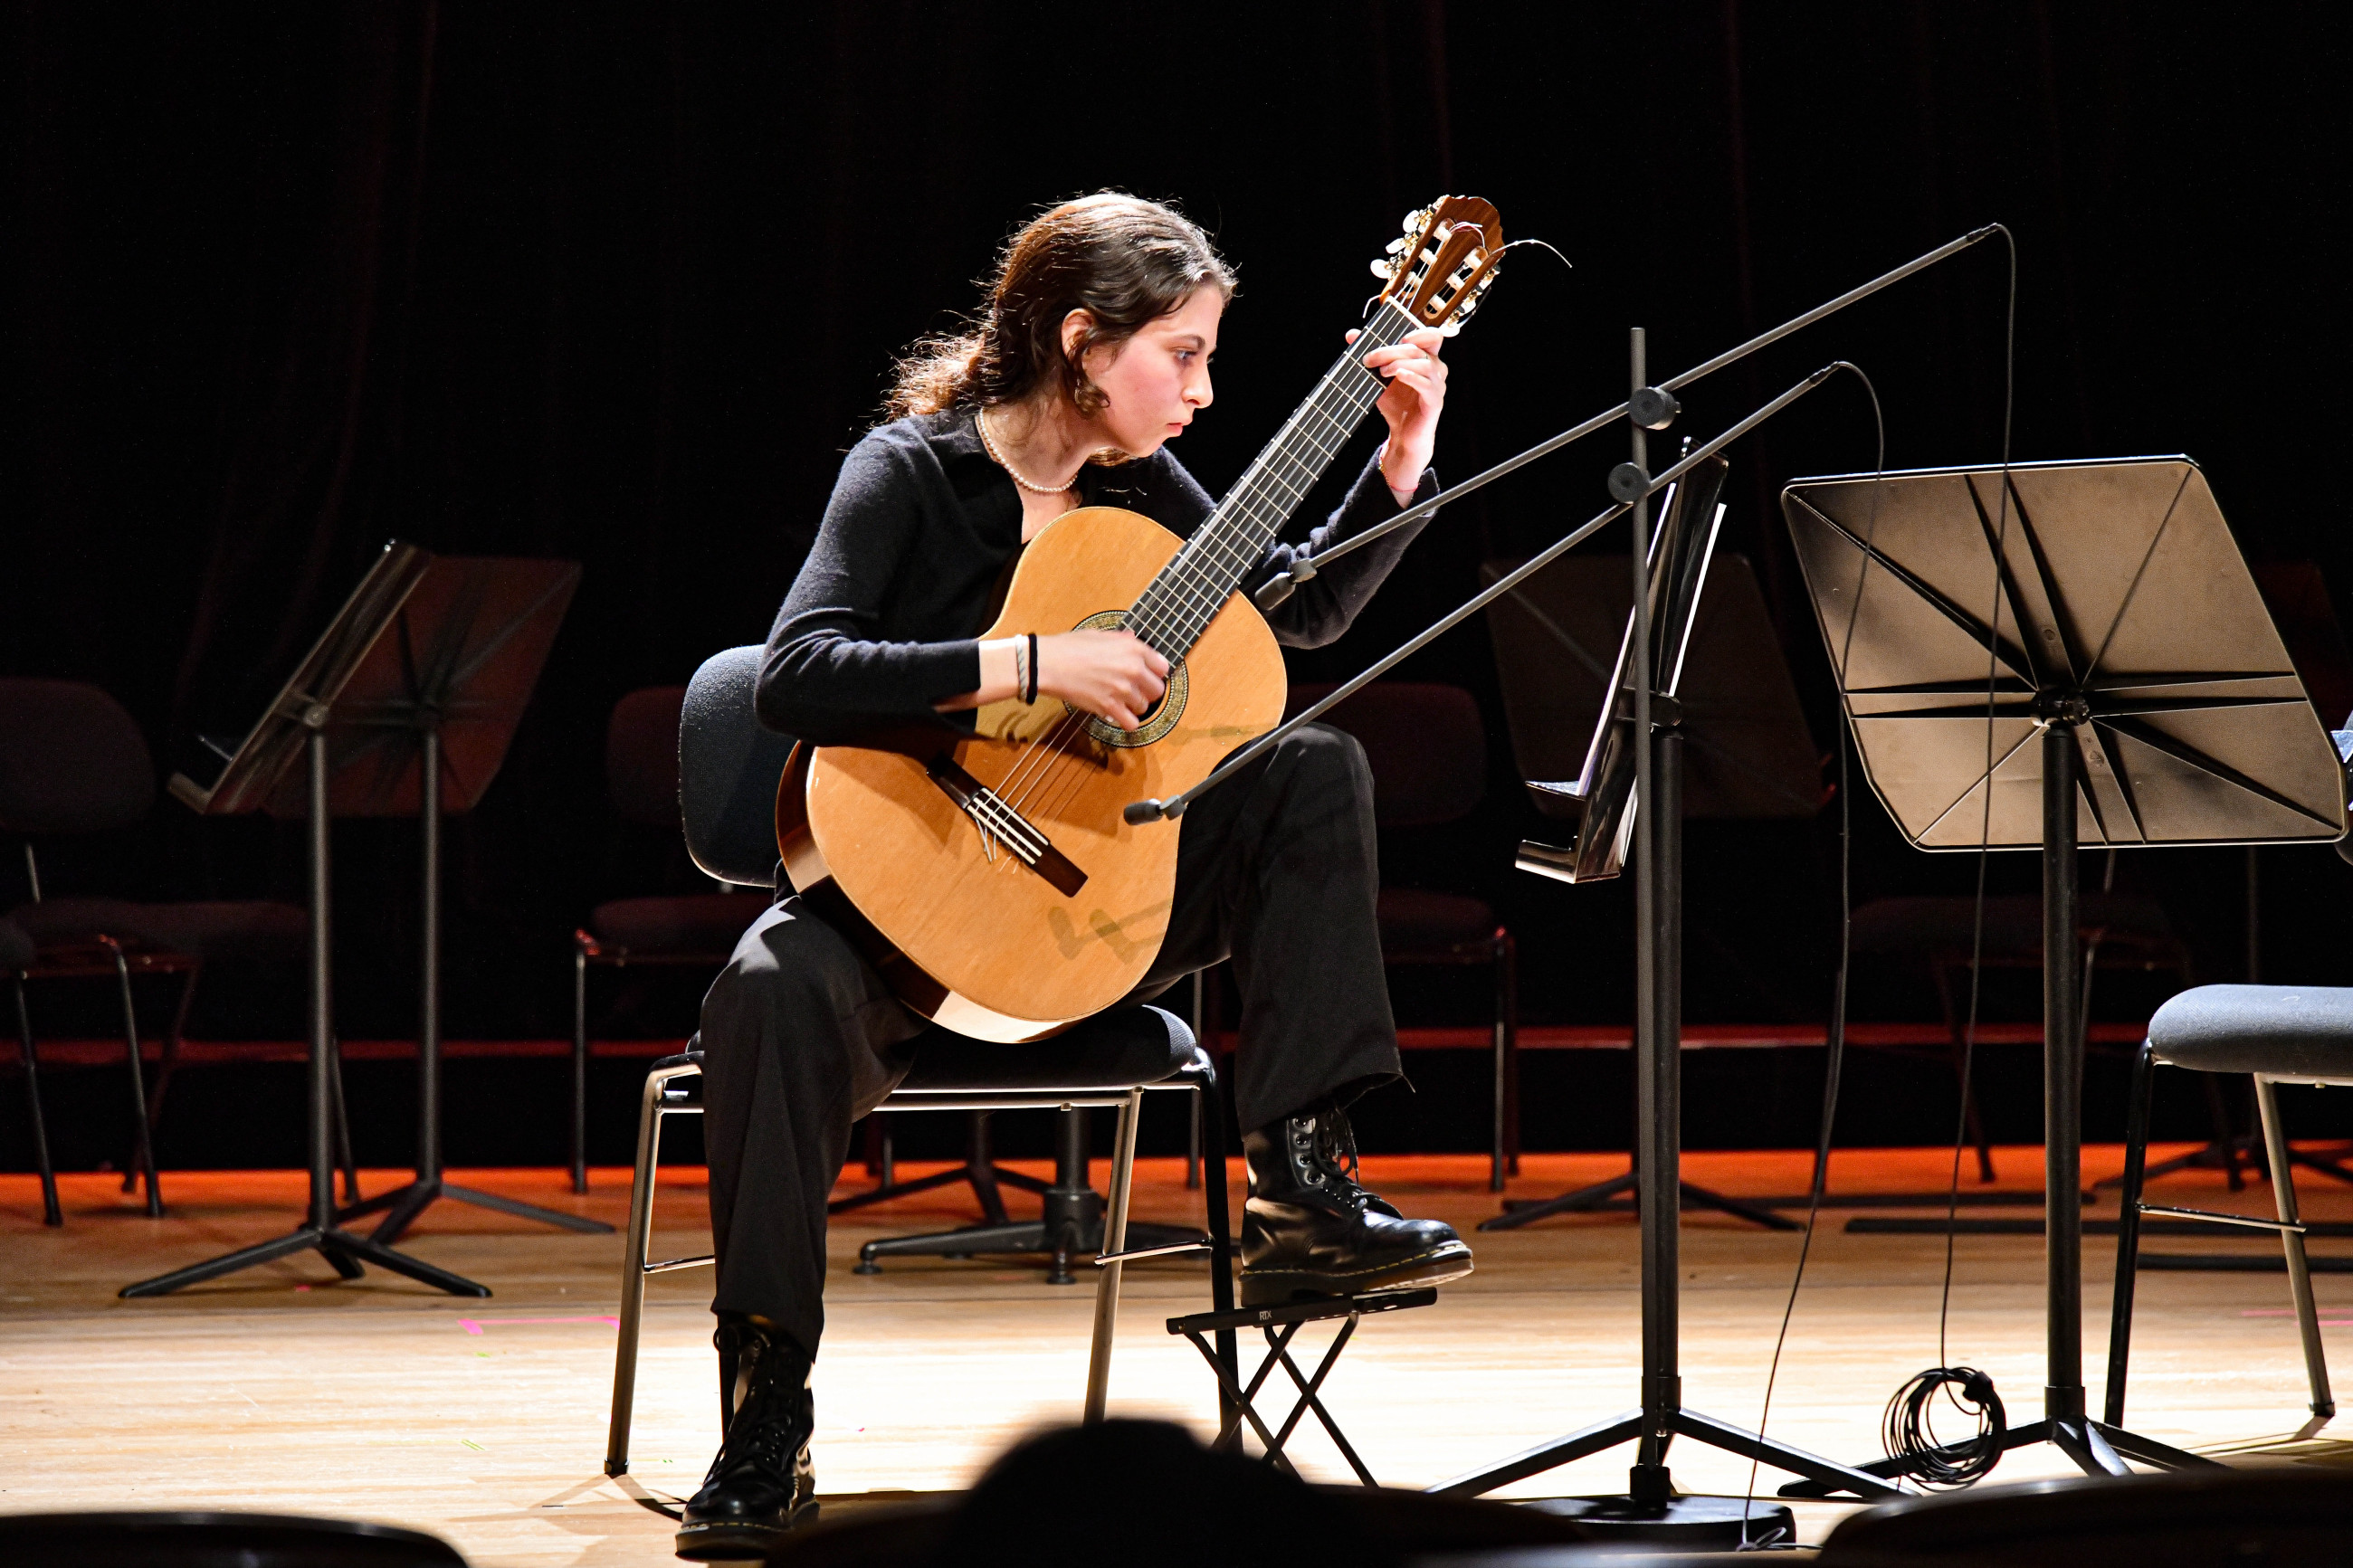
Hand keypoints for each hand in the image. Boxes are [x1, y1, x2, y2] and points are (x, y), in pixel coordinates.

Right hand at [1035, 629, 1168, 731]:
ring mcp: (1123, 690)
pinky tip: (1119, 716)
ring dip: (1134, 706)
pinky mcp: (1110, 707)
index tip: (1148, 676)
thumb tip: (1132, 638)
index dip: (1155, 673)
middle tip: (1135, 691)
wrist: (1049, 663)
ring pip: (1144, 707)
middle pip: (1158, 690)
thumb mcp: (1100, 635)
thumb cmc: (1070, 646)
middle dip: (1148, 692)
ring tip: (1121, 702)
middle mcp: (1133, 669)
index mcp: (1133, 648)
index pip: (1162, 667)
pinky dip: (1127, 722)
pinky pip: (1131, 723)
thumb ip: (1121, 639)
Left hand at [1348, 325, 1448, 497]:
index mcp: (1427, 359)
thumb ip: (1369, 354)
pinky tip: (1397, 376)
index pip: (1433, 336)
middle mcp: (1436, 369)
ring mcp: (1437, 385)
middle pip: (1420, 348)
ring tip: (1381, 372)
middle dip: (1392, 350)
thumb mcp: (1378, 376)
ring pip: (1424, 364)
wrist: (1402, 435)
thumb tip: (1351, 334)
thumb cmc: (1395, 403)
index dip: (1417, 332)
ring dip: (1399, 363)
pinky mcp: (1435, 401)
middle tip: (1370, 358)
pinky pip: (1427, 384)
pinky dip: (1411, 377)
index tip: (1394, 336)